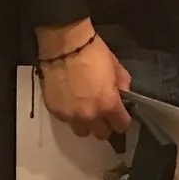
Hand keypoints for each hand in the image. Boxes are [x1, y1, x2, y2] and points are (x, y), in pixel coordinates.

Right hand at [36, 22, 131, 137]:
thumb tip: (123, 94)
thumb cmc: (93, 52)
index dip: (122, 120)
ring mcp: (71, 115)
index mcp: (109, 104)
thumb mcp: (116, 66)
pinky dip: (70, 115)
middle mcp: (90, 115)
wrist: (64, 44)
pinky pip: (66, 120)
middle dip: (105, 125)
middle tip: (103, 113)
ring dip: (87, 124)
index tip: (120, 115)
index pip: (121, 126)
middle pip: (102, 134)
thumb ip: (123, 85)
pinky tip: (70, 101)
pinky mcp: (55, 111)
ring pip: (82, 132)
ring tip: (85, 110)